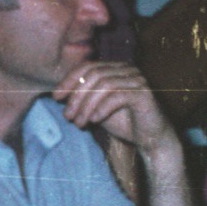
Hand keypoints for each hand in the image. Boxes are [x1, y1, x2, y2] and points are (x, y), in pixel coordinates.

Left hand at [54, 63, 174, 155]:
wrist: (150, 139)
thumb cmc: (123, 122)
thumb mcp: (96, 108)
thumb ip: (82, 98)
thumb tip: (58, 93)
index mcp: (116, 68)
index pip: (88, 66)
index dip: (70, 80)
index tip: (56, 97)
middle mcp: (128, 69)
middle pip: (94, 74)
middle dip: (77, 96)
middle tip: (68, 116)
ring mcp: (137, 79)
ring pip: (104, 85)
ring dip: (87, 105)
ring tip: (80, 123)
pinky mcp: (144, 93)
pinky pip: (118, 96)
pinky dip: (102, 108)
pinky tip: (94, 120)